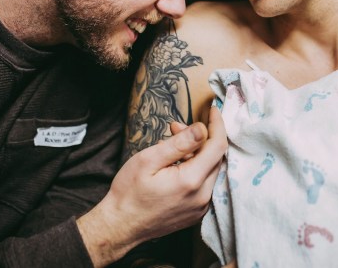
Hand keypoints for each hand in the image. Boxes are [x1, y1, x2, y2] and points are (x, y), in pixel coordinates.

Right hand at [77, 106, 226, 266]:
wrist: (120, 227)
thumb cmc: (129, 192)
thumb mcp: (149, 160)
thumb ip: (179, 144)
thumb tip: (202, 128)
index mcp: (191, 181)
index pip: (217, 146)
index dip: (217, 125)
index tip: (212, 109)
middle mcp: (202, 196)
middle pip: (215, 158)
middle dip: (201, 137)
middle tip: (176, 127)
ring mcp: (201, 207)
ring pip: (210, 170)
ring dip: (197, 153)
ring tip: (171, 145)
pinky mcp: (196, 212)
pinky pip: (204, 184)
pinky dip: (195, 169)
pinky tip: (176, 165)